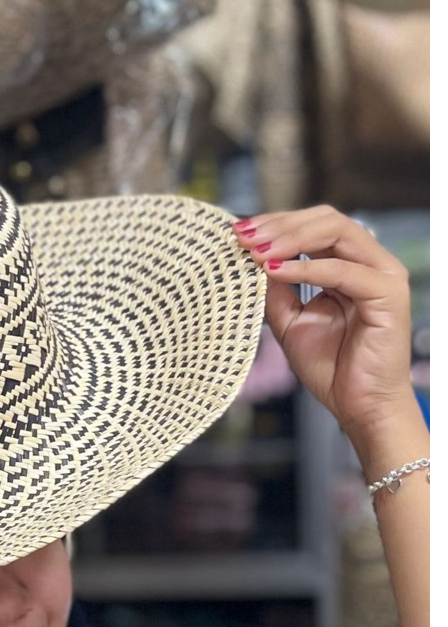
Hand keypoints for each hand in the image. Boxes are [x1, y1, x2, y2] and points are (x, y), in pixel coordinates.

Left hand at [232, 206, 414, 439]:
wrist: (357, 406)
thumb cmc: (330, 367)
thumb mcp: (289, 320)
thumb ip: (275, 289)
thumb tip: (252, 258)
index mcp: (348, 265)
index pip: (314, 226)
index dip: (276, 223)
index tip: (239, 231)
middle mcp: (369, 264)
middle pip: (326, 219)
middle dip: (280, 225)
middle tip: (243, 236)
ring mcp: (382, 276)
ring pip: (337, 233)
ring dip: (290, 238)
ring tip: (255, 250)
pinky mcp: (388, 294)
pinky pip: (343, 271)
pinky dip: (306, 268)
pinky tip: (274, 271)